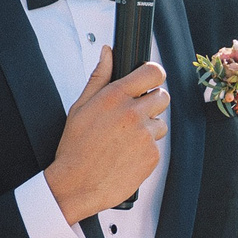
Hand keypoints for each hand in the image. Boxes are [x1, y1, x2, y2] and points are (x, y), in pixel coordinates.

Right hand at [46, 49, 166, 223]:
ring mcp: (145, 135)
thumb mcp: (80, 107)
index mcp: (115, 96)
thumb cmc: (75, 147)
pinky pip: (157, 146)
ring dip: (148, 129)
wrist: (77, 185)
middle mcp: (133, 113)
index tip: (150, 81)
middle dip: (151, 104)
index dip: (153, 75)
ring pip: (160, 123)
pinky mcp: (152, 156)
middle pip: (162, 96)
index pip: (153, 72)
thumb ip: (99, 76)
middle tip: (133, 116)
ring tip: (124, 141)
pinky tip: (126, 155)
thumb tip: (108, 52)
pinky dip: (146, 150)